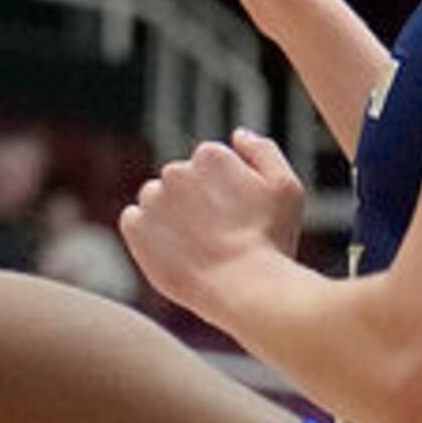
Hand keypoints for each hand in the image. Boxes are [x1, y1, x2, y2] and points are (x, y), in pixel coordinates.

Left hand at [121, 129, 305, 319]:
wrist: (245, 287)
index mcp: (210, 156)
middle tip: (219, 234)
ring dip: (170, 217)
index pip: (209, 166)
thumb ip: (263, 152)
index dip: (225, 193)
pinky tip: (175, 252)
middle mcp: (175, 170)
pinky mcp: (135, 226)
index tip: (237, 216)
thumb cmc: (270, 240)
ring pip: (157, 201)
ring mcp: (152, 199)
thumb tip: (237, 134)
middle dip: (196, 202)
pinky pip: (135, 222)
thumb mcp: (286, 188)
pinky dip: (149, 234)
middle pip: (181, 181)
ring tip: (198, 246)